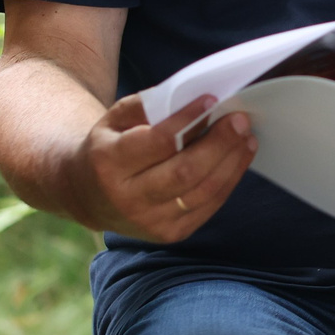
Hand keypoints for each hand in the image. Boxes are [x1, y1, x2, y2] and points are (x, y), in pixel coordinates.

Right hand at [63, 93, 257, 242]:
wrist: (88, 193)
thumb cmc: (110, 145)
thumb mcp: (115, 119)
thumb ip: (150, 106)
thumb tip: (198, 100)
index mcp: (109, 163)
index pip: (158, 142)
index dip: (187, 120)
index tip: (211, 100)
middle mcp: (127, 198)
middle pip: (185, 172)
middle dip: (219, 144)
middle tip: (240, 120)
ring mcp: (149, 221)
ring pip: (202, 191)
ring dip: (231, 162)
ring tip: (247, 137)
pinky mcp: (169, 234)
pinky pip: (207, 206)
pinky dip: (228, 180)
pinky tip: (239, 158)